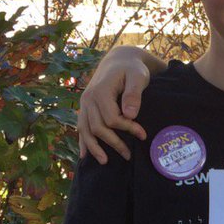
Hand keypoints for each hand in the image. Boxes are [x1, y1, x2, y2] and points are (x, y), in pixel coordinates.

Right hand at [78, 48, 153, 163]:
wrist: (120, 61)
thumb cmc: (132, 69)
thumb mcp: (138, 76)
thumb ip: (134, 93)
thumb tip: (130, 115)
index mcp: (101, 91)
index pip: (112, 119)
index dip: (128, 129)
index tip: (143, 135)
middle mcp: (89, 98)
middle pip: (98, 128)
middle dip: (114, 143)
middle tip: (129, 155)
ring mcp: (85, 104)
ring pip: (86, 130)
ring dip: (95, 148)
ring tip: (105, 162)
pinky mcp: (85, 107)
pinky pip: (81, 126)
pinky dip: (83, 141)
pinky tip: (84, 155)